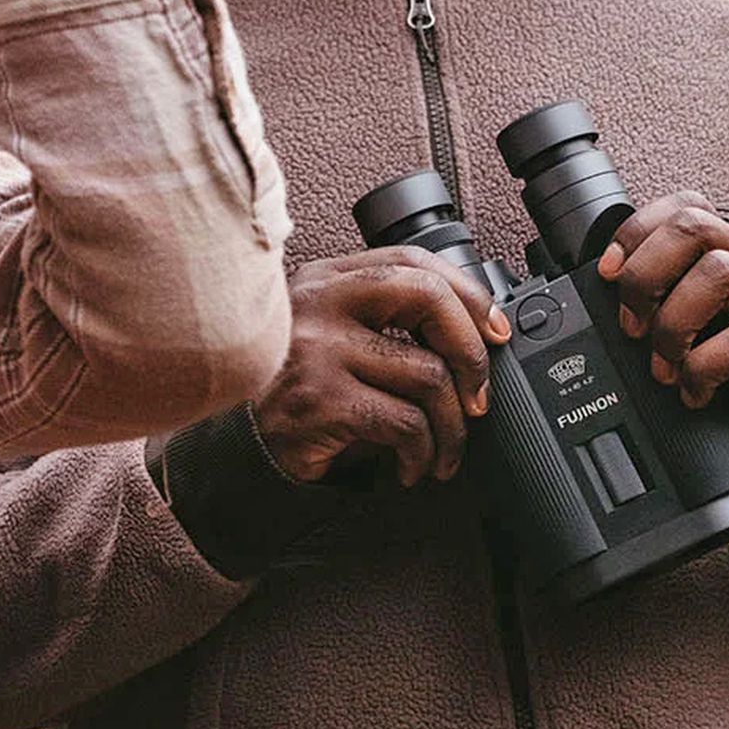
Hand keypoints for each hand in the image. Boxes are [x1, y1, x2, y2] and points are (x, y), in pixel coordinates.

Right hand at [252, 248, 511, 487]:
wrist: (236, 447)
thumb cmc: (296, 393)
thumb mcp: (334, 337)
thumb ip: (384, 322)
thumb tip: (474, 338)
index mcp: (329, 279)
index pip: (413, 262)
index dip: (466, 294)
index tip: (492, 331)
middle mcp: (321, 302)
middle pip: (427, 298)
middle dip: (470, 351)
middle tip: (478, 395)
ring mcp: (318, 348)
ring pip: (427, 375)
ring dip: (451, 427)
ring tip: (442, 450)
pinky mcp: (320, 399)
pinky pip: (405, 423)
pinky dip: (421, 453)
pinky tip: (410, 466)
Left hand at [596, 191, 728, 475]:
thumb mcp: (687, 323)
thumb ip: (656, 296)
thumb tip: (603, 288)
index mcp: (724, 254)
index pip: (685, 207)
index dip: (637, 230)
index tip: (607, 273)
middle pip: (696, 226)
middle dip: (647, 272)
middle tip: (632, 324)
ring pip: (721, 272)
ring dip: (674, 323)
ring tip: (662, 366)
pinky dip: (704, 367)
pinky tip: (693, 391)